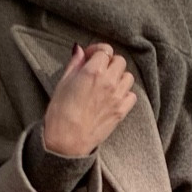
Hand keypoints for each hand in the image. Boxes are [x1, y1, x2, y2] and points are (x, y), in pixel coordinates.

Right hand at [43, 42, 136, 156]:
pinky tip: (113, 97)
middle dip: (109, 62)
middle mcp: (109, 81)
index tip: (90, 56)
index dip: (97, 51)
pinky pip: (131, 95)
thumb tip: (79, 50)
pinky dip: (125, 93)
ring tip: (107, 83)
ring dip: (119, 76)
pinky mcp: (122, 111)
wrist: (67, 141)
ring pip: (128, 76)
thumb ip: (75, 64)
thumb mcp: (63, 83)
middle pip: (120, 61)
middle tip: (99, 69)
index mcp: (93, 72)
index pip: (105, 50)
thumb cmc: (60, 113)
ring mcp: (117, 97)